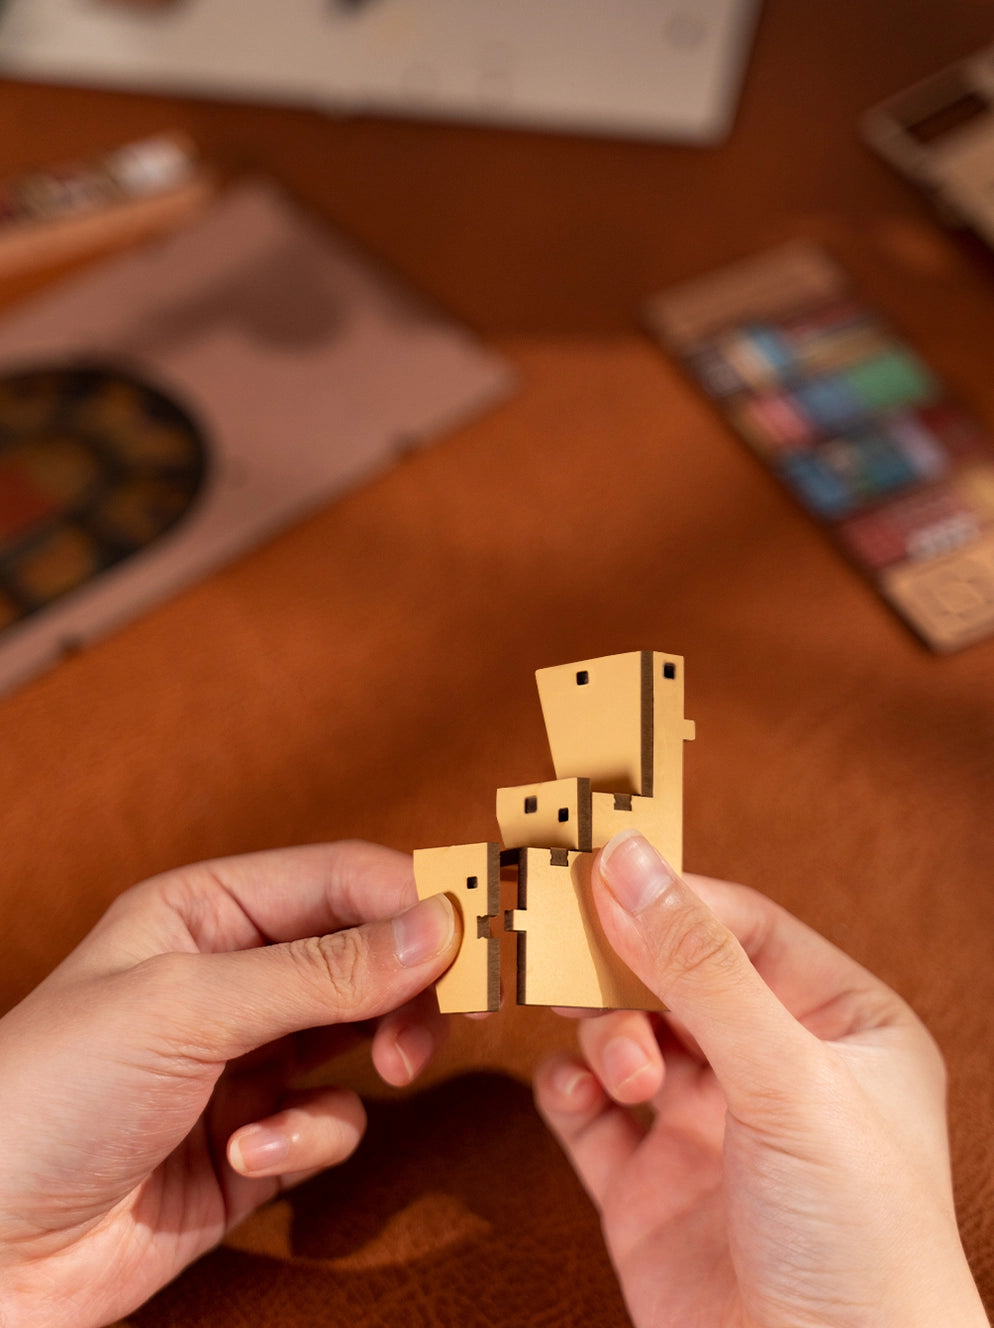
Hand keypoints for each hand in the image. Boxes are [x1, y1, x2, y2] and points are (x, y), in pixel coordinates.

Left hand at [0, 841, 458, 1327]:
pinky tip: (251, 1157)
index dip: (416, 897)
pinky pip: (332, 1119)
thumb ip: (321, 968)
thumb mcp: (187, 1007)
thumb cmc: (48, 1095)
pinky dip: (311, 1140)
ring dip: (382, 1052)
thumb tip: (439, 926)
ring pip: (366, 1031)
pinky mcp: (256, 1140)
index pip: (342, 878)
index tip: (482, 932)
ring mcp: (247, 1059)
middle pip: (369, 951)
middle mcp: (234, 975)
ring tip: (387, 1072)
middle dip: (411, 982)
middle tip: (456, 1010)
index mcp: (207, 910)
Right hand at [535, 831, 986, 1327]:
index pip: (742, 925)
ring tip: (624, 1072)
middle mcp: (772, 1068)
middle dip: (623, 967)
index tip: (595, 872)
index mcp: (840, 1025)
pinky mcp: (650, 1187)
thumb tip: (627, 861)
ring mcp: (708, 1128)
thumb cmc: (862, 1245)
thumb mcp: (789, 1080)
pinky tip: (580, 1096)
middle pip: (672, 974)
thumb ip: (700, 966)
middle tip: (569, 953)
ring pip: (626, 1032)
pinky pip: (588, 1110)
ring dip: (605, 1033)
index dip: (670, 896)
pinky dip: (569, 1089)